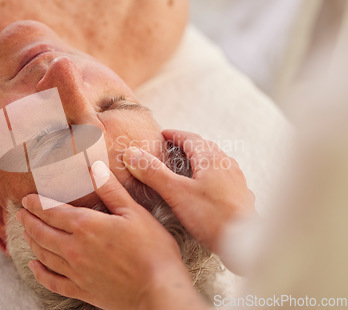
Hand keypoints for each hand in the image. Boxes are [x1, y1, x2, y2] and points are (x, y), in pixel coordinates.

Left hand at [16, 161, 205, 309]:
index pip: (52, 211)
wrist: (158, 291)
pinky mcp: (82, 290)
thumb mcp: (134, 212)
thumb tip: (94, 167)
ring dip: (31, 242)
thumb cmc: (152, 250)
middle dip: (28, 221)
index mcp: (86, 226)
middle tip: (20, 213)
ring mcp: (76, 272)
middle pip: (42, 232)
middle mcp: (74, 249)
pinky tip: (34, 267)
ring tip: (26, 233)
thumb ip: (110, 190)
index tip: (26, 199)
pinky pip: (52, 282)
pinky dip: (39, 273)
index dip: (36, 204)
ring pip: (43, 254)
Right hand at [123, 129, 255, 257]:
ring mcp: (236, 181)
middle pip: (204, 149)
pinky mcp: (240, 197)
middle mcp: (226, 164)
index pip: (190, 138)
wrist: (245, 243)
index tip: (163, 134)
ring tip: (186, 169)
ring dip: (200, 162)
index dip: (175, 135)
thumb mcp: (176, 193)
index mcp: (211, 159)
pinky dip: (210, 178)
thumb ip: (153, 172)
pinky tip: (206, 191)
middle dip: (187, 146)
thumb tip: (133, 154)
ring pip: (215, 164)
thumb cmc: (213, 217)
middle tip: (172, 149)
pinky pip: (223, 180)